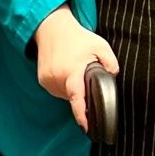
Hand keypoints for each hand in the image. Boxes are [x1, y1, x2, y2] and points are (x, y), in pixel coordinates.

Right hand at [32, 6, 120, 130]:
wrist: (51, 28)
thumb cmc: (76, 37)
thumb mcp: (101, 46)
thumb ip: (111, 64)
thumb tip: (112, 78)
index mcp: (72, 70)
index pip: (78, 97)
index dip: (82, 115)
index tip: (86, 127)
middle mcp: (57, 77)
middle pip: (75, 97)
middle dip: (83, 91)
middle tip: (85, 73)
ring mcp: (48, 80)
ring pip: (66, 95)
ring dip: (73, 88)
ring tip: (74, 69)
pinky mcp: (42, 81)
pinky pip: (58, 91)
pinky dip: (64, 85)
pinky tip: (66, 72)